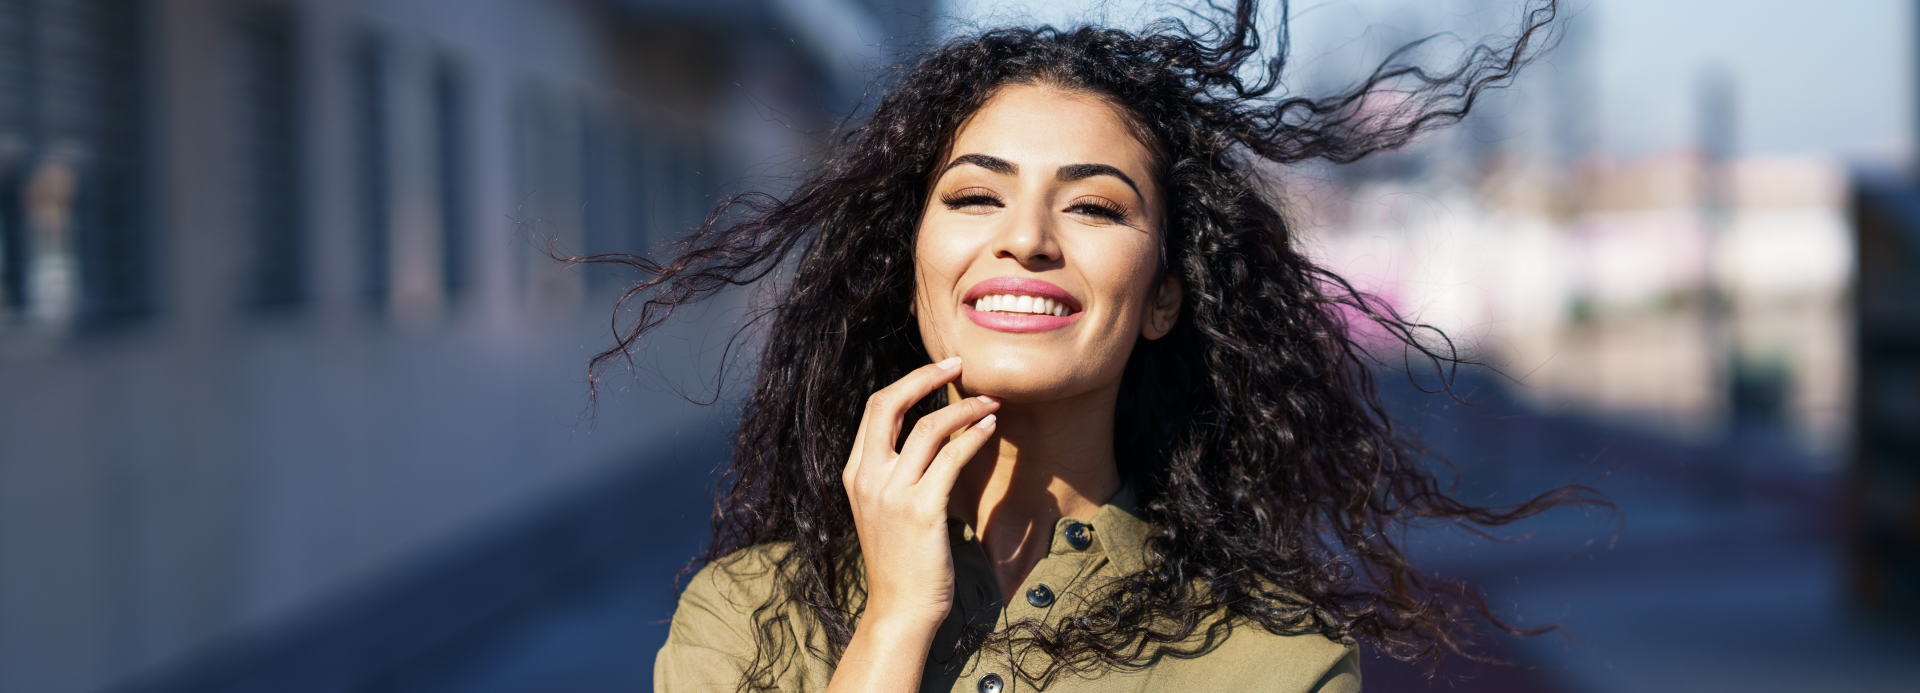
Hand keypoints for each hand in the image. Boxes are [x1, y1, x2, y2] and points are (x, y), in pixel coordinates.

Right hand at [842, 357, 999, 629]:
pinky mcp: (921, 511)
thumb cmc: (900, 561)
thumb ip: (894, 473)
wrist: (899, 610)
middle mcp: (867, 478)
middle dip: (927, 376)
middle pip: (890, 404)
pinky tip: (989, 430)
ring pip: (928, 427)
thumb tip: (925, 435)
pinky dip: (973, 437)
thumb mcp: (883, 509)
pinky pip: (951, 458)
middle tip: (960, 364)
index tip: (940, 369)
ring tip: (991, 403)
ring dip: (965, 408)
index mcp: (855, 473)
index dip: (909, 382)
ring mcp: (892, 494)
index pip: (875, 409)